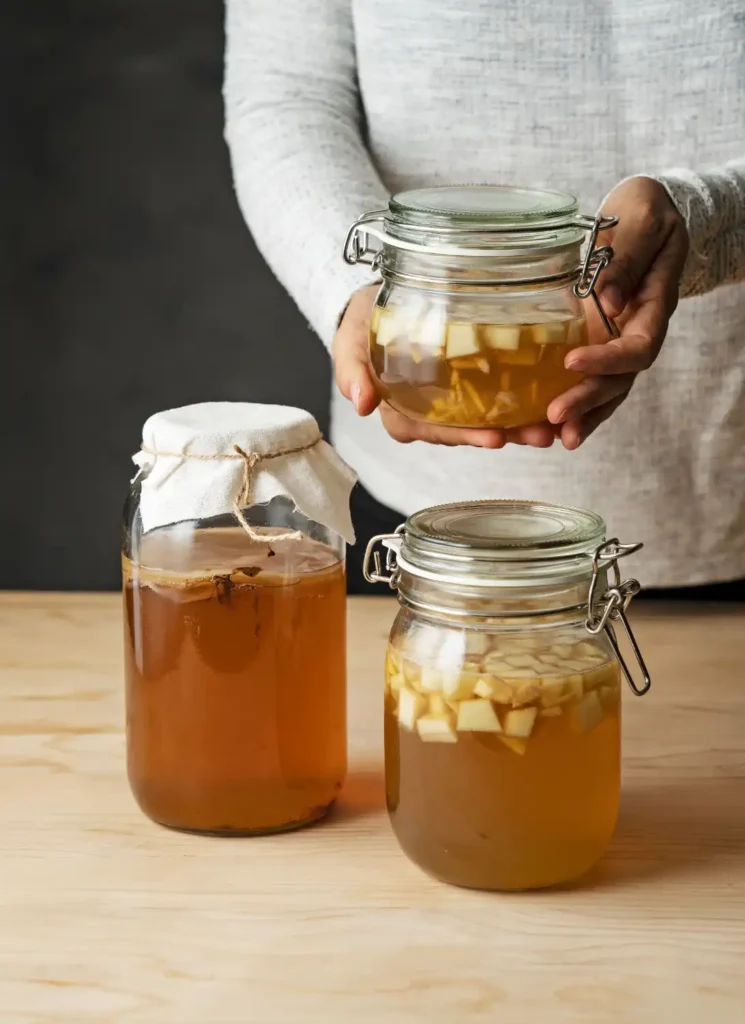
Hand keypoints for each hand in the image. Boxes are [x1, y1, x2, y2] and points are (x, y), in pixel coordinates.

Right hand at [332, 285, 555, 448]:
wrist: (377, 303)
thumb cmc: (362, 326)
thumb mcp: (349, 343)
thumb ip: (351, 370)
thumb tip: (361, 403)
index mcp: (404, 415)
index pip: (438, 432)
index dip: (467, 437)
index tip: (496, 438)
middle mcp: (432, 416)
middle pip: (472, 432)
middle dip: (509, 435)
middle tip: (543, 434)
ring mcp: (454, 403)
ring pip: (492, 420)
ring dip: (525, 425)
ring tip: (557, 424)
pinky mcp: (471, 384)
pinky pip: (499, 398)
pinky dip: (526, 403)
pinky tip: (553, 400)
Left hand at [546, 176, 688, 449]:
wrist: (644, 218)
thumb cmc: (646, 214)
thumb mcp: (644, 222)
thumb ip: (628, 259)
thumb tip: (609, 300)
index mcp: (652, 309)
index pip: (638, 348)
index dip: (608, 359)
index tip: (572, 361)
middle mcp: (634, 335)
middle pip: (618, 382)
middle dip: (587, 402)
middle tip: (556, 418)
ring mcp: (614, 344)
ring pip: (601, 393)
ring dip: (575, 418)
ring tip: (543, 438)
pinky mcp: (593, 344)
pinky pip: (582, 382)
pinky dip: (564, 405)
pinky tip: (536, 426)